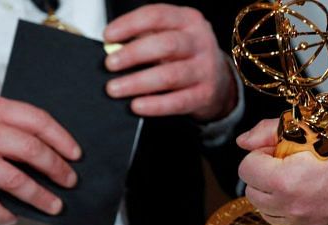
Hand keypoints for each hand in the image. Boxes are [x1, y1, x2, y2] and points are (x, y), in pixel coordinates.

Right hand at [0, 96, 80, 224]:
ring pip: (16, 180)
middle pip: (32, 150)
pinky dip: (4, 215)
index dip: (62, 138)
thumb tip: (48, 141)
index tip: (75, 154)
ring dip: (40, 196)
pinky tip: (13, 218)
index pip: (37, 120)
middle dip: (57, 168)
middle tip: (69, 180)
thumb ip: (8, 119)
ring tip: (54, 205)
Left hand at [104, 4, 236, 120]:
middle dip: (132, 55)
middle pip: (165, 45)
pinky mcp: (205, 95)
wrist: (219, 83)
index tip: (108, 36)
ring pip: (169, 75)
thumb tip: (113, 49)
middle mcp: (200, 42)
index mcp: (189, 20)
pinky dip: (154, 105)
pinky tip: (137, 105)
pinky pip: (177, 102)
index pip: (156, 16)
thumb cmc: (186, 57)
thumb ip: (145, 39)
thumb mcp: (171, 37)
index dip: (129, 25)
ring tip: (115, 88)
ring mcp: (205, 69)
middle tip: (110, 65)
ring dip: (138, 82)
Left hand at [237, 119, 327, 224]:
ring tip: (290, 180)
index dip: (260, 154)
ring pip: (262, 209)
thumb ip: (269, 130)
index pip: (246, 168)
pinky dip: (281, 210)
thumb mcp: (309, 129)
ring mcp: (297, 223)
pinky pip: (279, 223)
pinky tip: (298, 196)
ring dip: (269, 193)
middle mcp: (287, 207)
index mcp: (285, 181)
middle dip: (261, 174)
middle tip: (282, 164)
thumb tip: (243, 142)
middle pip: (250, 190)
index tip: (276, 150)